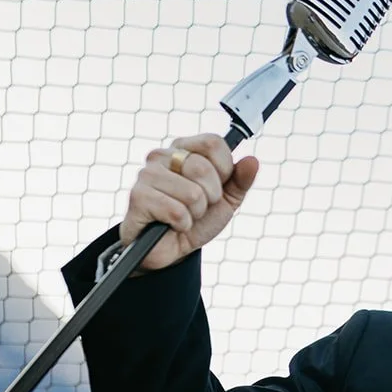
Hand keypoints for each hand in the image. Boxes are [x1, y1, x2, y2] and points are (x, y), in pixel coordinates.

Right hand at [118, 134, 260, 271]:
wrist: (171, 248)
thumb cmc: (197, 219)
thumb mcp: (226, 200)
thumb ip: (240, 180)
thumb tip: (252, 160)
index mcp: (183, 149)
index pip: (212, 143)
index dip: (224, 169)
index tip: (217, 186)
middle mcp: (162, 156)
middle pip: (203, 168)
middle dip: (210, 197)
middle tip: (198, 206)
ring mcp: (147, 175)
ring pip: (192, 193)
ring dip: (195, 213)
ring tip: (184, 216)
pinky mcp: (138, 197)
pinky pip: (177, 212)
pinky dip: (182, 225)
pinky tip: (172, 225)